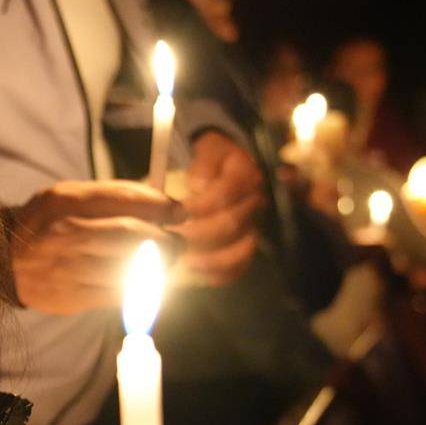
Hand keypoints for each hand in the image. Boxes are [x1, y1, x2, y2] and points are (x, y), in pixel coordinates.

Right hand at [10, 180, 183, 313]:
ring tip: (166, 262)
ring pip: (129, 269)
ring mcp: (67, 268)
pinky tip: (143, 281)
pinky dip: (138, 288)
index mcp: (64, 201)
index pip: (125, 200)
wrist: (3, 262)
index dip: (161, 206)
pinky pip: (117, 294)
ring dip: (159, 268)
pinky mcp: (71, 297)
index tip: (180, 212)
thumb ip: (114, 197)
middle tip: (178, 242)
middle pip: (132, 236)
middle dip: (166, 240)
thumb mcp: (70, 196)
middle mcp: (65, 233)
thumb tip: (168, 206)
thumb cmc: (47, 224)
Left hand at [171, 131, 264, 285]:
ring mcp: (253, 226)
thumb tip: (198, 184)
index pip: (225, 194)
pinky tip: (198, 273)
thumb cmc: (213, 160)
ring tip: (185, 261)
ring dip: (212, 260)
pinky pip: (239, 267)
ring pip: (241, 251)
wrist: (228, 167)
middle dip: (198, 233)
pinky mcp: (245, 245)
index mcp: (246, 176)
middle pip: (231, 224)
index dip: (199, 206)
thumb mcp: (208, 149)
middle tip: (171, 237)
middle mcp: (254, 203)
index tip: (175, 212)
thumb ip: (204, 163)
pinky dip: (220, 275)